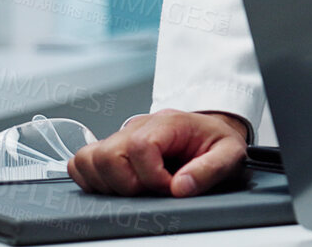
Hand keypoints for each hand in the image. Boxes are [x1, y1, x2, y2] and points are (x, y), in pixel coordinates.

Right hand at [66, 109, 248, 197]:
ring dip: (109, 183)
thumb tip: (181, 186)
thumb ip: (209, 169)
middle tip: (152, 188)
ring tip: (137, 187)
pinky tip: (119, 185)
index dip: (152, 176)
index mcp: (168, 123)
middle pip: (108, 155)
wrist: (210, 132)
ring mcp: (121, 137)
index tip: (170, 185)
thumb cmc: (215, 141)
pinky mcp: (111, 148)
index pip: (141, 146)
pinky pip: (82, 162)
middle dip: (129, 183)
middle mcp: (138, 127)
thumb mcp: (229, 153)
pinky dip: (92, 179)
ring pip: (89, 159)